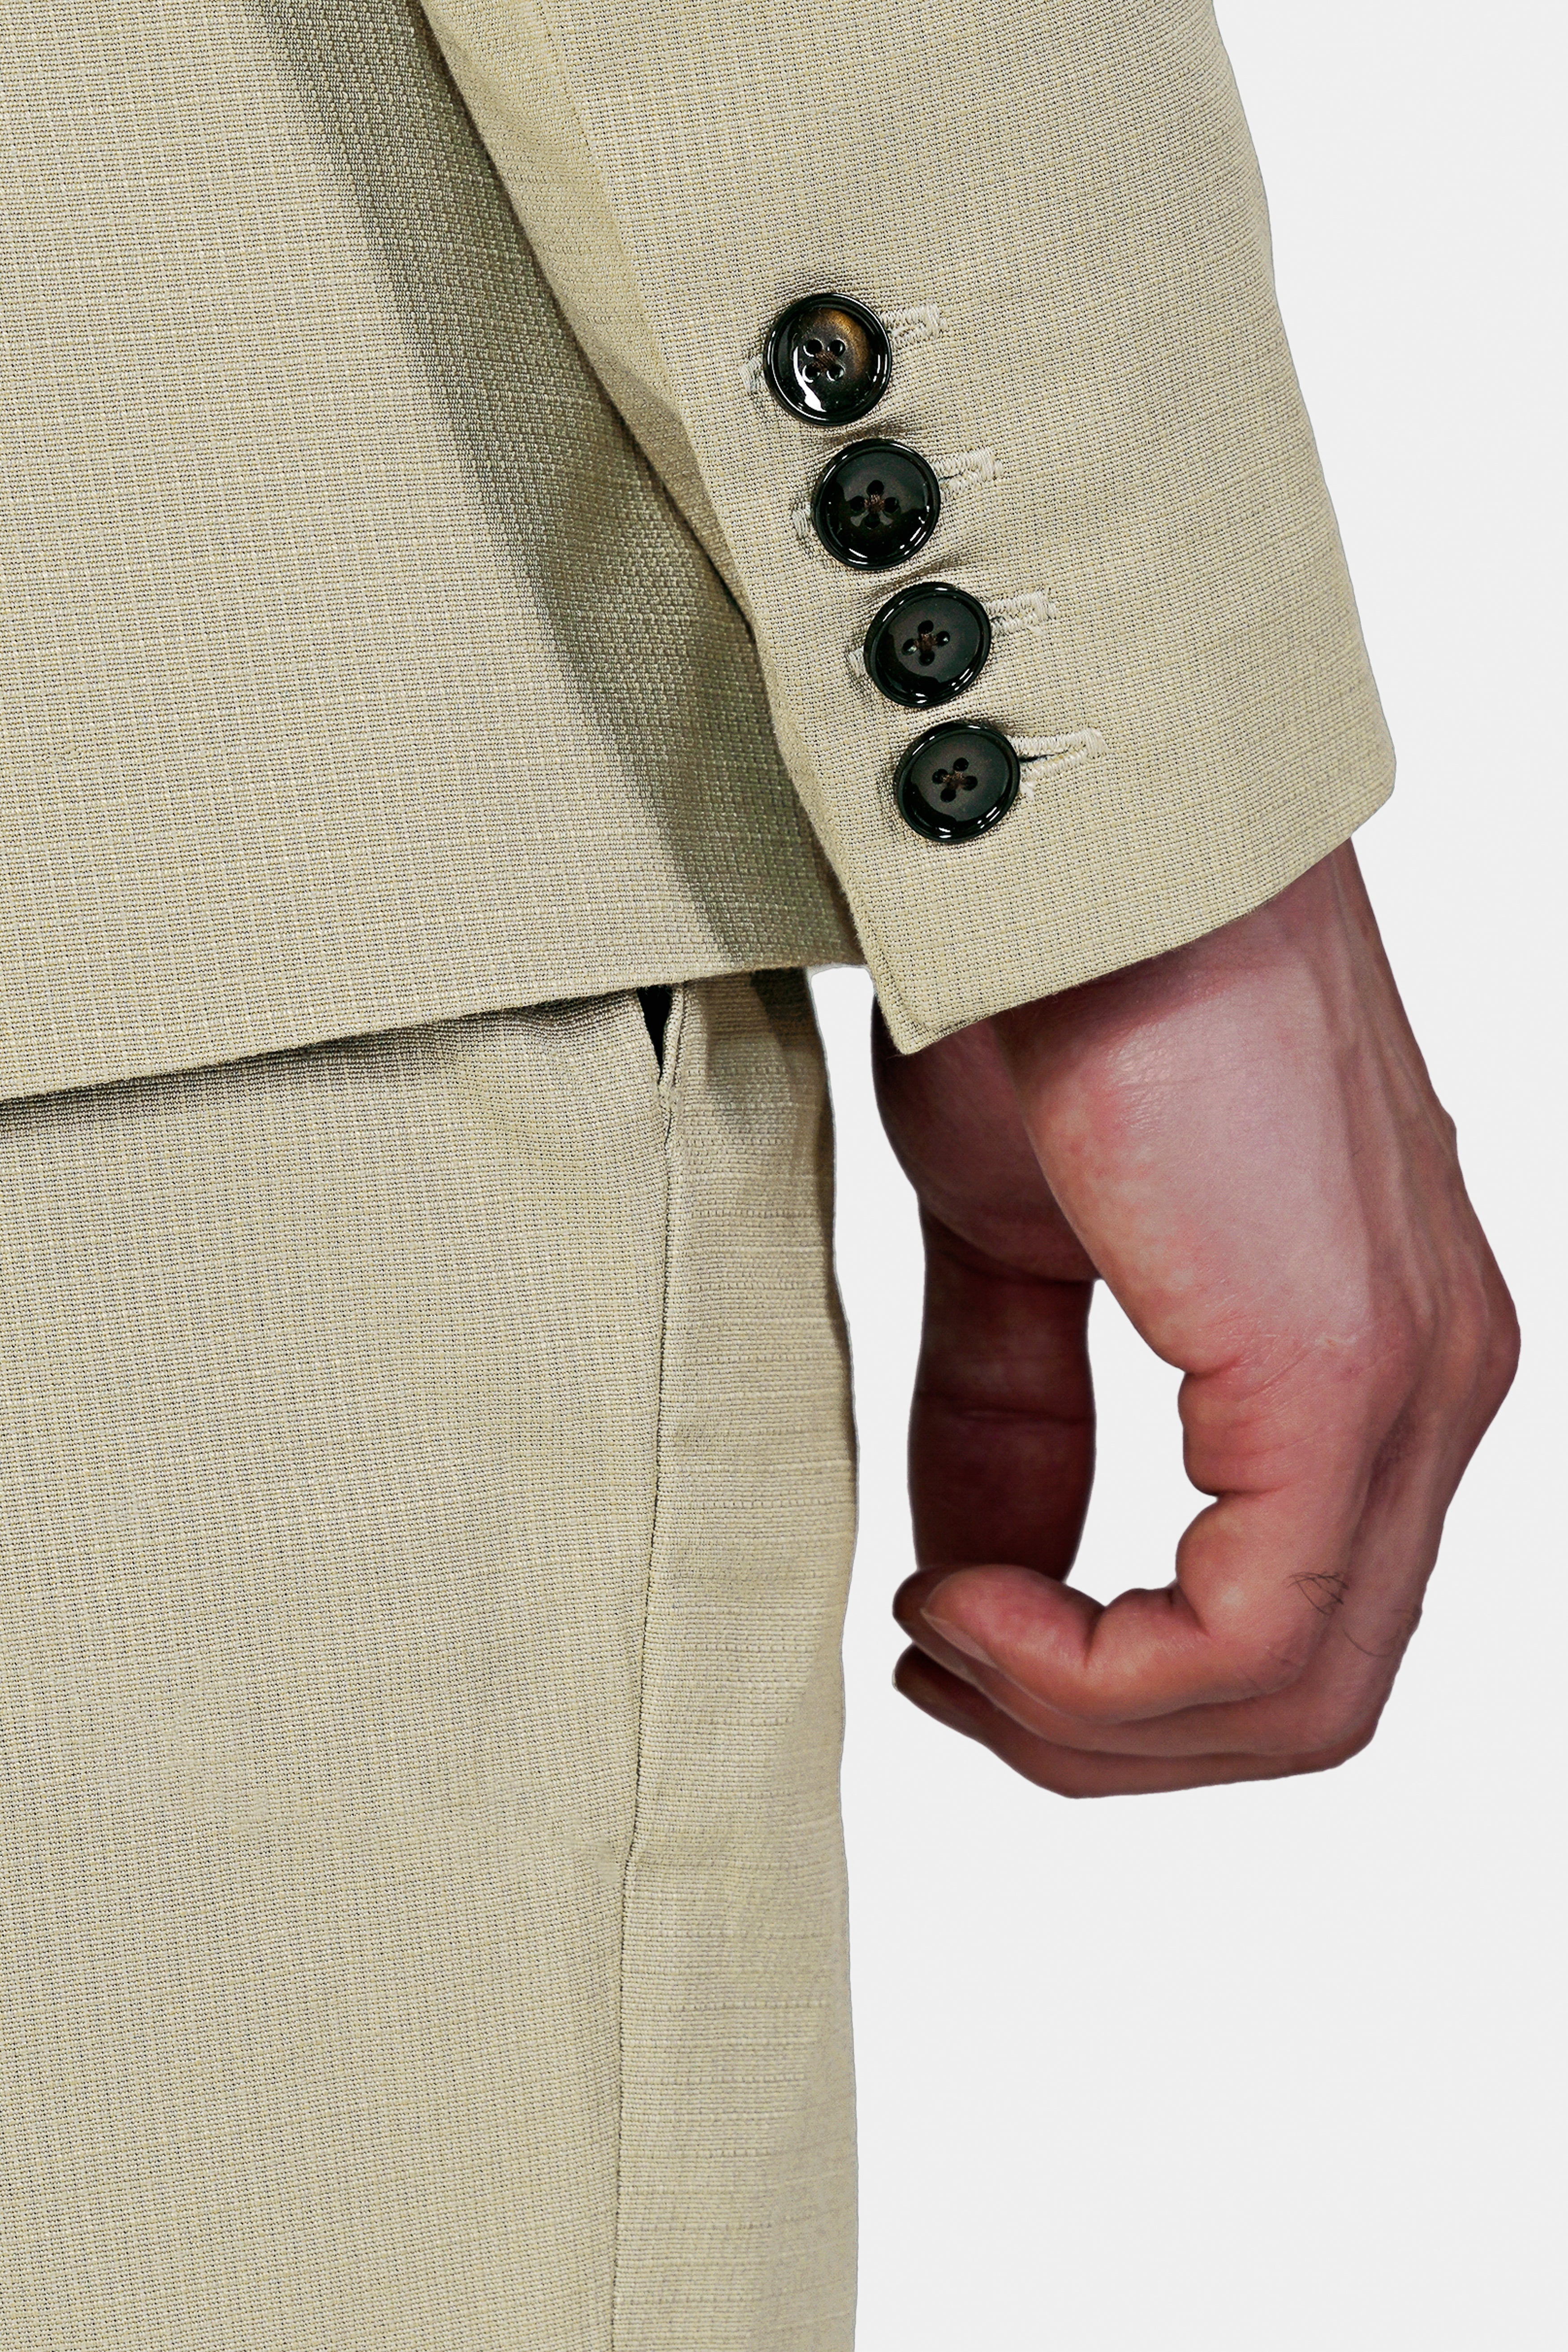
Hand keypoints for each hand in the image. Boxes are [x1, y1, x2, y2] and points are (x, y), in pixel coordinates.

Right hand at [872, 844, 1517, 1794]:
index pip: (1298, 1626)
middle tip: (944, 1667)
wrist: (1063, 855)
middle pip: (1308, 1696)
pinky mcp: (1339, 1373)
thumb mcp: (1017, 1253)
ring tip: (949, 1635)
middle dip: (1100, 1731)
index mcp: (1378, 1353)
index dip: (1117, 1687)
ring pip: (1296, 1696)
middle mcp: (1434, 1382)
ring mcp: (1408, 1382)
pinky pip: (1252, 1636)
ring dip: (1090, 1717)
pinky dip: (1098, 1670)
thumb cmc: (1056, 1000)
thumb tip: (981, 1577)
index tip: (954, 1628)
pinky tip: (975, 1600)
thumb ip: (1020, 1422)